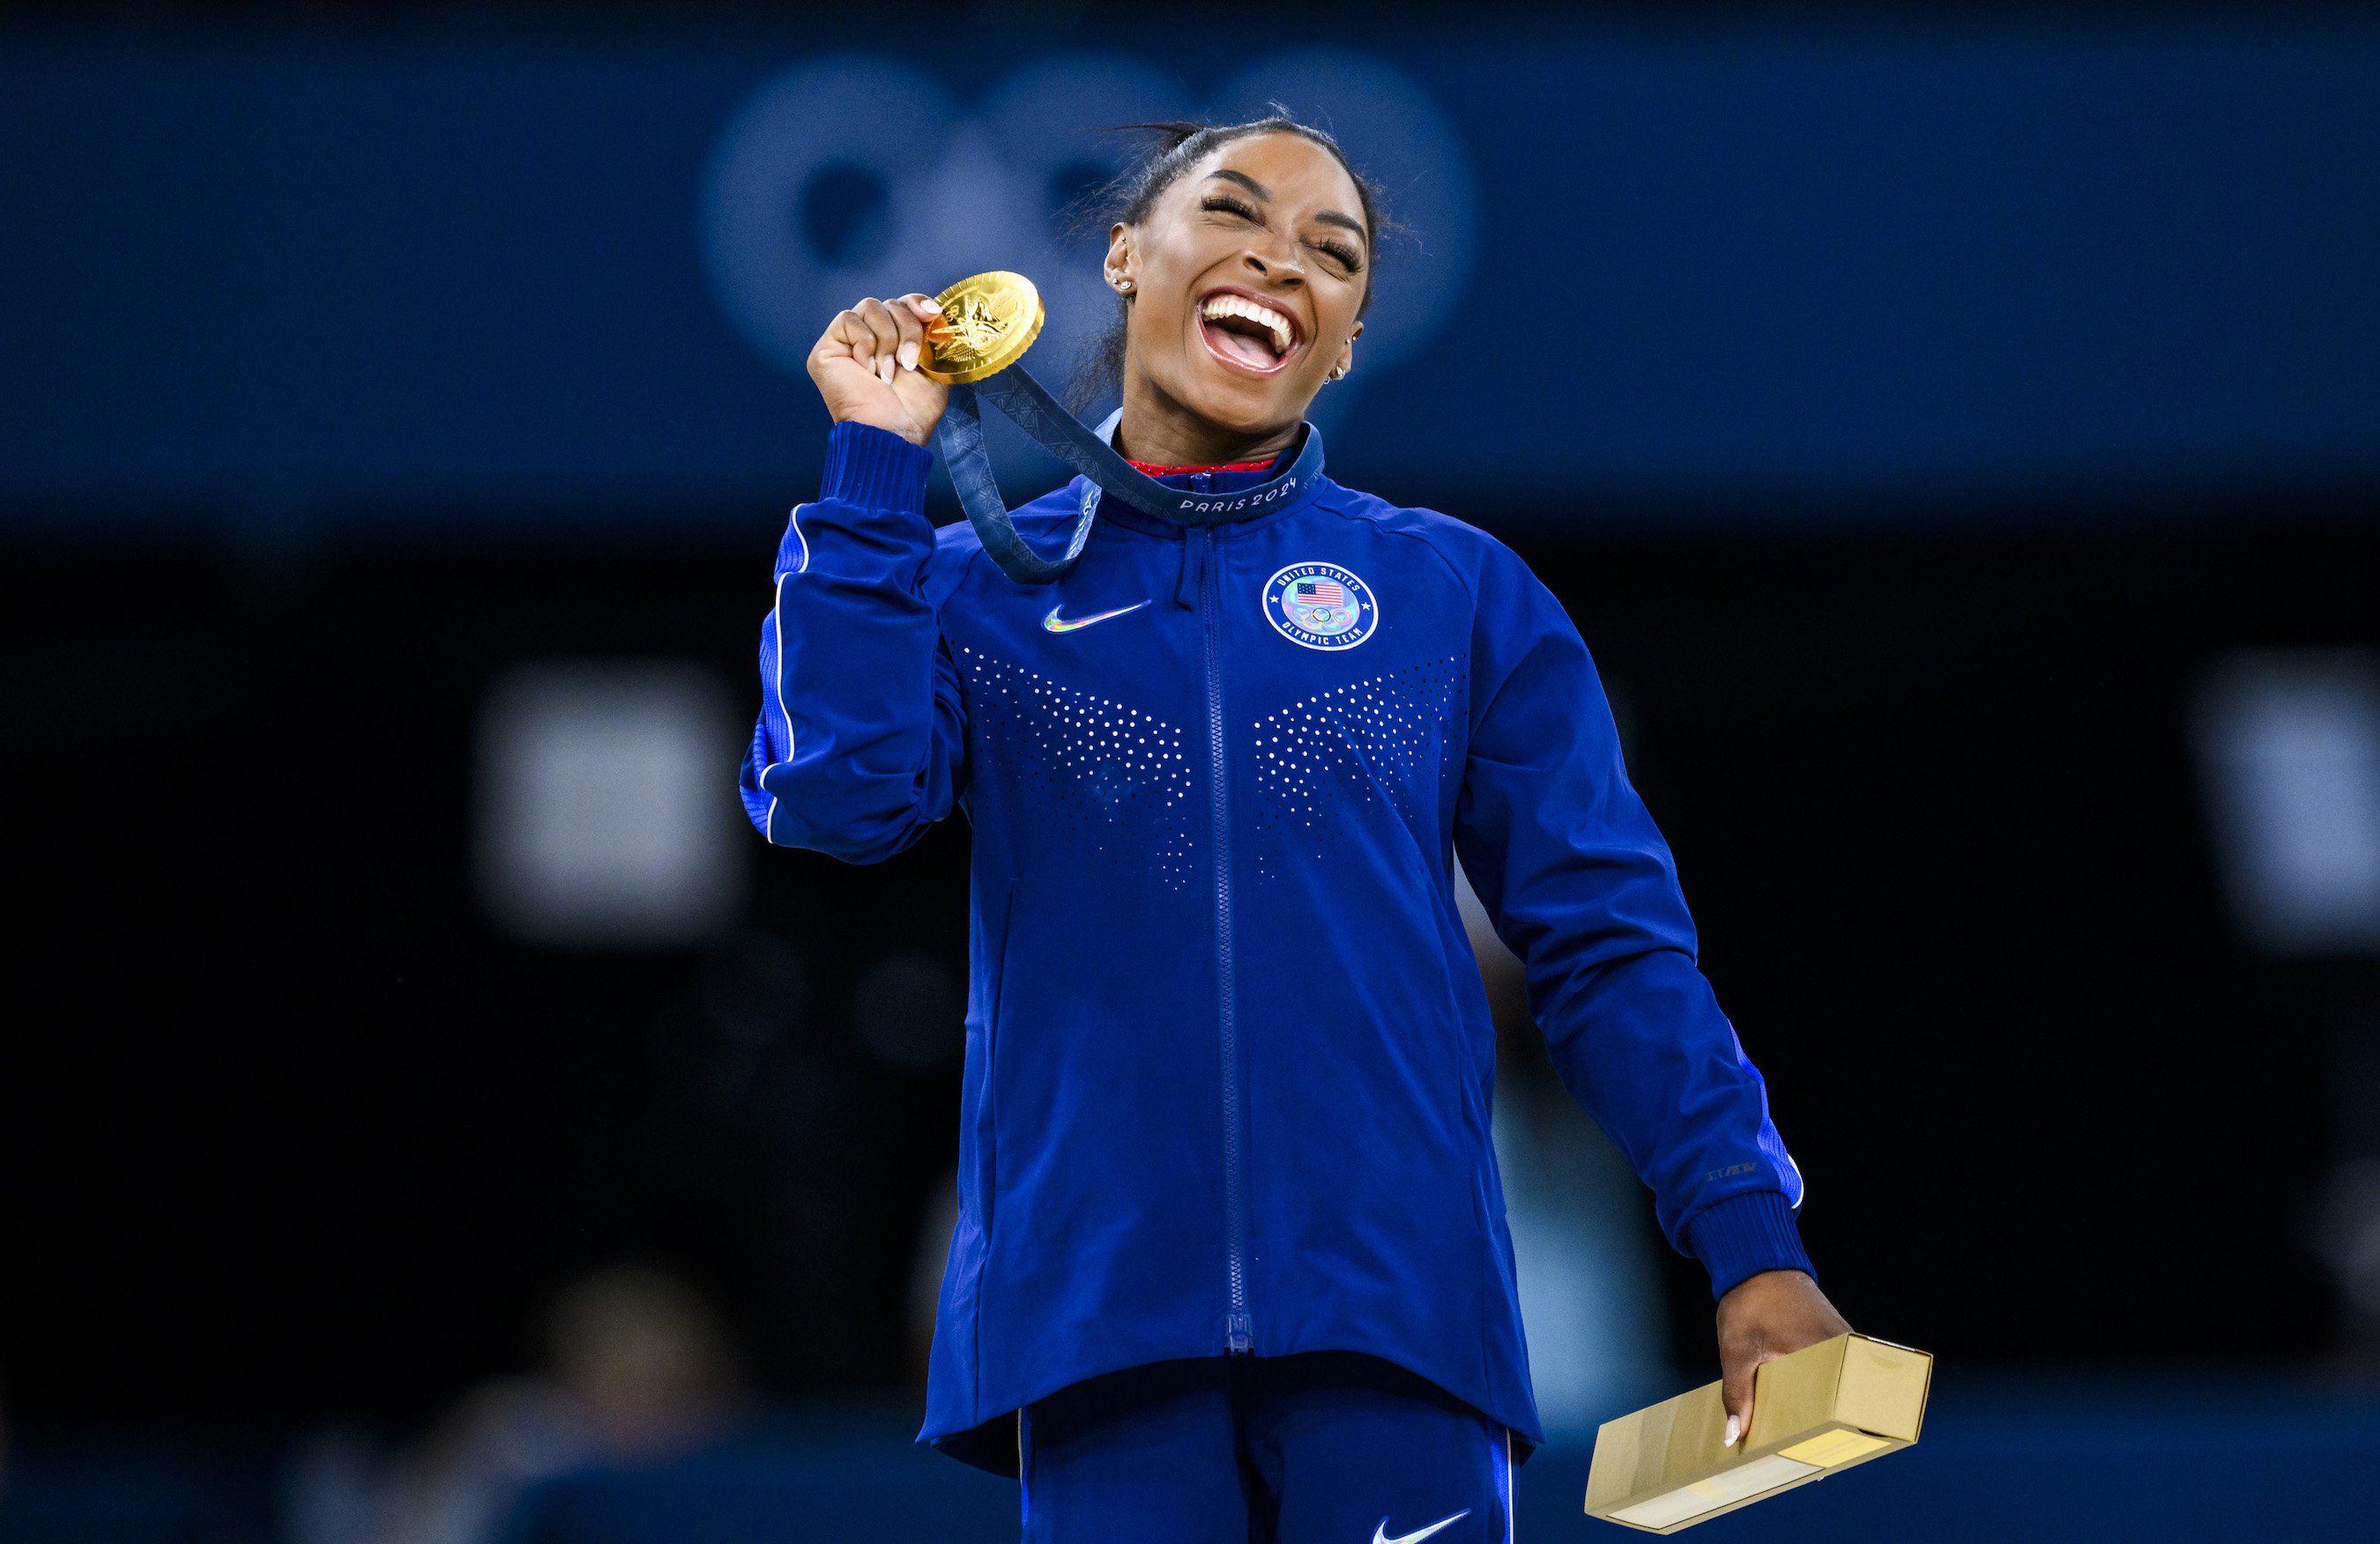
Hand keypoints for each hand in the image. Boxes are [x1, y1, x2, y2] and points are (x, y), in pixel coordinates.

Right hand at [807, 294, 950, 445]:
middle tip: (909, 362)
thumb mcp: (935, 368)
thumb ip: (934, 338)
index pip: (902, 303)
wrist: (893, 430)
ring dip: (887, 340)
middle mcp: (871, 338)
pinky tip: (866, 370)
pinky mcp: (827, 348)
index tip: (931, 314)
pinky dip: (865, 343)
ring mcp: (847, 342)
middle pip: (890, 303)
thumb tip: (937, 313)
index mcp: (895, 341)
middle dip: (907, 329)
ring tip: (886, 372)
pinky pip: (848, 319)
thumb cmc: (914, 409)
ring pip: (870, 306)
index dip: (916, 302)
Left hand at [1715, 1269, 1850, 1447]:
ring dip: (1823, 1409)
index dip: (1831, 1436)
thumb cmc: (1750, 1302)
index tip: (1820, 1464)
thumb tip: (1734, 1436)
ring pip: (1838, 1387)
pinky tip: (1804, 1408)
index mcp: (1827, 1351)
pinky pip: (1833, 1371)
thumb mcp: (1738, 1350)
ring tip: (1807, 1441)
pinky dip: (1820, 1389)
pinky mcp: (1837, 1337)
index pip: (1840, 1404)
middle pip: (1841, 1400)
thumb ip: (1737, 1394)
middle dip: (1825, 1429)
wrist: (1758, 1262)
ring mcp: (1844, 1341)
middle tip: (1811, 1459)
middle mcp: (1846, 1347)